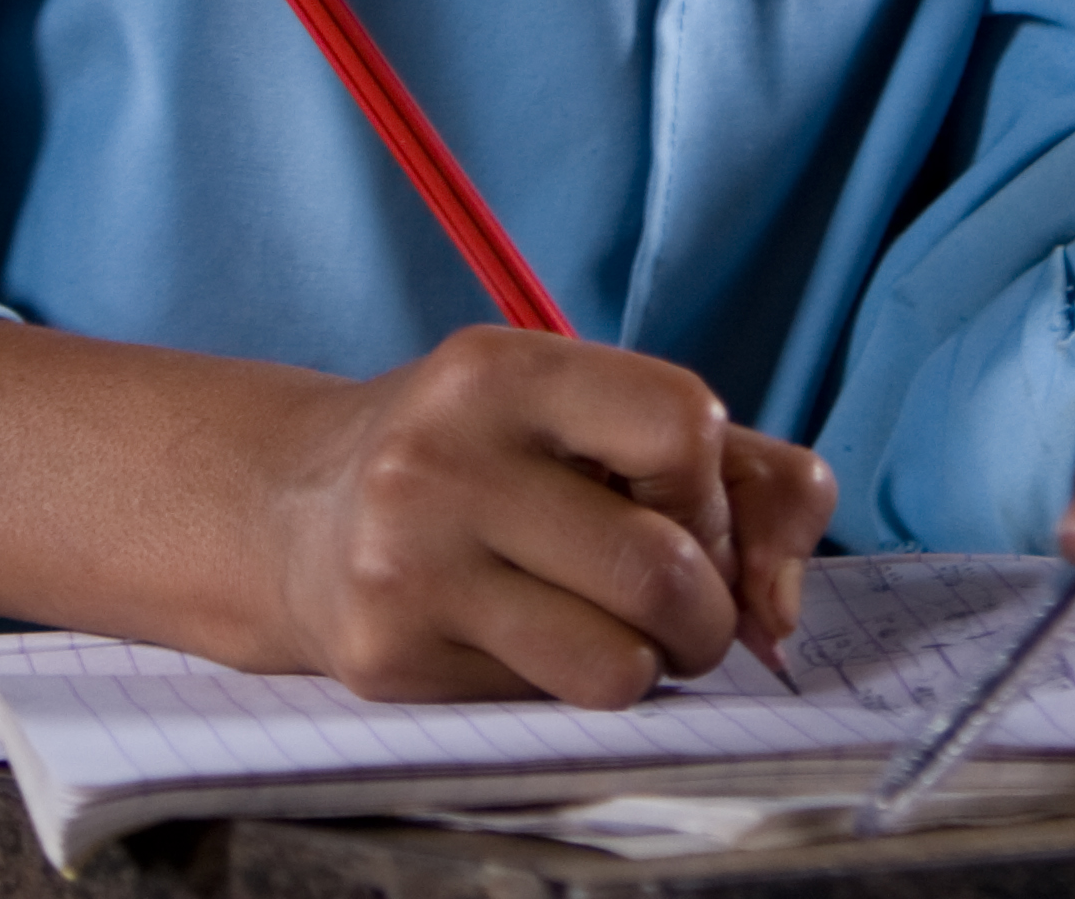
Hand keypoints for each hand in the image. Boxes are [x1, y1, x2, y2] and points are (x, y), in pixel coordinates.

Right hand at [0, 320, 833, 711]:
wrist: (292, 511)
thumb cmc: (486, 460)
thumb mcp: (594, 417)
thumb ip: (741, 477)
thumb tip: (782, 606)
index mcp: (504, 369)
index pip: (685, 423)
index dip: (716, 489)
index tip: (685, 507)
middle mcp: (444, 457)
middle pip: (663, 568)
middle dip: (705, 609)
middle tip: (677, 605)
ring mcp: (408, 563)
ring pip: (619, 664)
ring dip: (648, 666)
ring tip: (610, 630)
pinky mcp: (387, 656)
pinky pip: (552, 706)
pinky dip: (571, 688)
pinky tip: (525, 641)